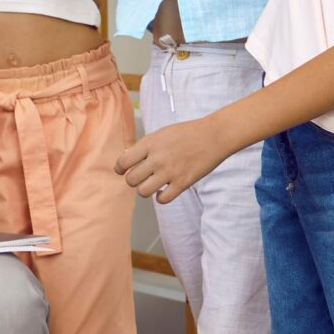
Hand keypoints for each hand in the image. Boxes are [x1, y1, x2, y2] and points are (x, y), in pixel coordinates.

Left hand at [115, 117, 230, 203]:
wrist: (213, 136)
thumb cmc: (187, 133)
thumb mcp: (161, 133)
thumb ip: (144, 146)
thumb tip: (126, 159)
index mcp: (150, 144)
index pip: (123, 162)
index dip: (120, 168)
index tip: (123, 170)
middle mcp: (157, 159)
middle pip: (131, 180)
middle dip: (133, 180)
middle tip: (141, 177)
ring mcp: (170, 172)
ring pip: (143, 192)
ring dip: (145, 190)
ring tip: (153, 184)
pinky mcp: (183, 183)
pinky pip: (162, 200)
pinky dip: (160, 198)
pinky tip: (165, 191)